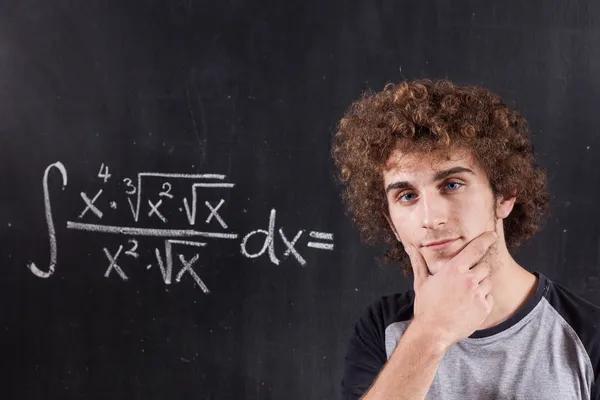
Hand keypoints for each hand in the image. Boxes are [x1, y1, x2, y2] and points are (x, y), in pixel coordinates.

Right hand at [405, 231, 496, 347]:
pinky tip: (468, 306)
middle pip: (484, 267)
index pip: (476, 249)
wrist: (433, 332)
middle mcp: (468, 280)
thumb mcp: (422, 282)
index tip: (492, 235)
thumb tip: (410, 246)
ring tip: (464, 297)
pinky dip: (482, 300)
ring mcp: (478, 294)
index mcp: (454, 270)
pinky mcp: (484, 308)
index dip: (486, 239)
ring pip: (488, 283)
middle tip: (466, 282)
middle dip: (478, 271)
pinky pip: (489, 298)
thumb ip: (419, 262)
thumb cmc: (426, 306)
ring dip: (480, 286)